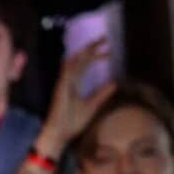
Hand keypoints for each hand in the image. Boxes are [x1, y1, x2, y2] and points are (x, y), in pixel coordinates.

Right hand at [38, 39, 115, 155]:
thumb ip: (102, 94)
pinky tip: (81, 54)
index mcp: (74, 83)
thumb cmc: (72, 123)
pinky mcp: (60, 88)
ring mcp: (64, 83)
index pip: (85, 64)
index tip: (108, 51)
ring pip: (74, 62)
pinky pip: (66, 72)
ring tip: (97, 43)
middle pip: (80, 59)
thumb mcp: (92, 106)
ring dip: (84, 52)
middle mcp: (68, 80)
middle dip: (92, 48)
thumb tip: (114, 83)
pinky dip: (73, 62)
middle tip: (105, 38)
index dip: (95, 56)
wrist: (59, 135)